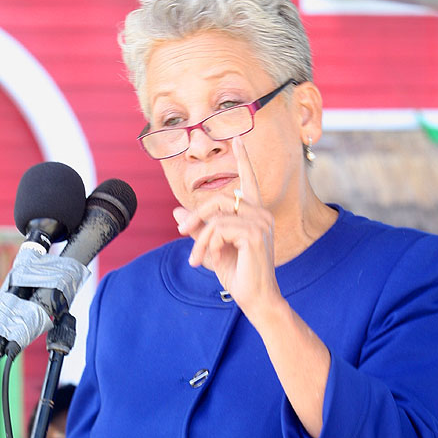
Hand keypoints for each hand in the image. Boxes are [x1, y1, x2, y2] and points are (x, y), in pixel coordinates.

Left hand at [173, 136, 280, 324]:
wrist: (256, 299)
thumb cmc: (238, 274)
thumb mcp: (212, 249)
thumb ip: (198, 229)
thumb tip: (176, 212)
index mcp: (255, 214)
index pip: (249, 180)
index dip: (244, 159)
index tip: (238, 138)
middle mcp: (261, 214)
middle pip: (218, 199)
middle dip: (196, 217)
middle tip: (182, 233)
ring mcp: (261, 222)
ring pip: (215, 217)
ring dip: (199, 240)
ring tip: (197, 260)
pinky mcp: (254, 235)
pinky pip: (218, 229)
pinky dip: (208, 246)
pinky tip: (213, 261)